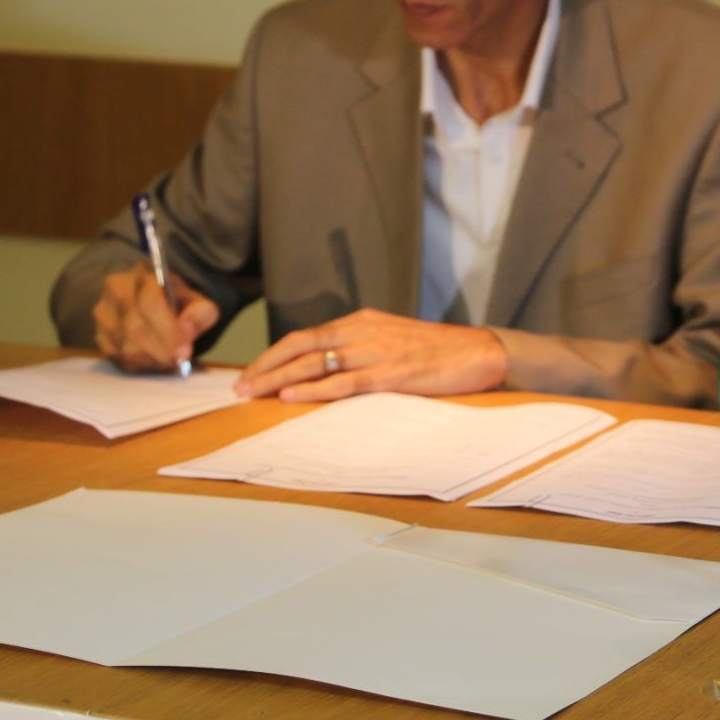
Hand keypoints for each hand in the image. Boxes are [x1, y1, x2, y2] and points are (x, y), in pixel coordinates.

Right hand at [92, 263, 217, 371]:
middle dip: (162, 350)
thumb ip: (200, 311)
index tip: (185, 351)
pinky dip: (140, 365)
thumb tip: (188, 331)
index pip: (150, 303)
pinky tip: (155, 361)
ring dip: (152, 359)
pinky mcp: (100, 336)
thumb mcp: (195, 299)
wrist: (146, 300)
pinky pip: (118, 358)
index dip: (169, 331)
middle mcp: (116, 290)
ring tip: (170, 360)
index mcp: (142, 273)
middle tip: (180, 360)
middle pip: (135, 328)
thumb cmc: (173, 300)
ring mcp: (103, 314)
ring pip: (125, 347)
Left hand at [234, 310, 508, 402]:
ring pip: (315, 364)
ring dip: (278, 380)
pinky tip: (290, 398)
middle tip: (238, 388)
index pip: (305, 335)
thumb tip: (327, 370)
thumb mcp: (392, 341)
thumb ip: (361, 349)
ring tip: (251, 395)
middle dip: (265, 367)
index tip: (251, 373)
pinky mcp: (391, 373)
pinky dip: (313, 391)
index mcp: (362, 321)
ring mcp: (376, 351)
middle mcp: (363, 330)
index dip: (273, 355)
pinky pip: (343, 382)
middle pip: (301, 346)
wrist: (480, 351)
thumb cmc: (438, 351)